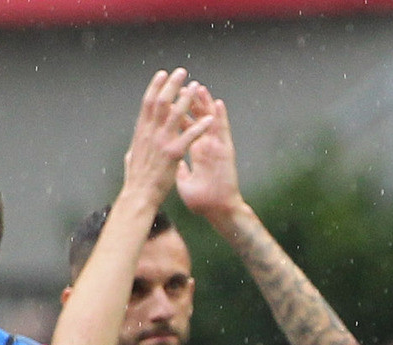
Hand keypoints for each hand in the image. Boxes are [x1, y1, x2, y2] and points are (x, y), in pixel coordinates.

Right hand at [121, 70, 210, 209]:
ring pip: (175, 114)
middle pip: (161, 102)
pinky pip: (189, 136)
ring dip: (186, 99)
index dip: (156, 86)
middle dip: (171, 85)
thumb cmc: (136, 179)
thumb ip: (136, 148)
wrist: (139, 194)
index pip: (148, 102)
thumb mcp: (132, 157)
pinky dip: (200, 126)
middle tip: (181, 72)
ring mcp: (161, 142)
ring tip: (196, 87)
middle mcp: (150, 132)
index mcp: (141, 131)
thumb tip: (133, 146)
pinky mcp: (172, 154)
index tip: (162, 74)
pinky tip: (210, 118)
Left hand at [173, 84, 245, 224]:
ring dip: (205, 104)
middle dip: (188, 101)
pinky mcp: (225, 153)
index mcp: (194, 152)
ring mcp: (216, 148)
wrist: (218, 212)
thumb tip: (172, 163)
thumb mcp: (183, 182)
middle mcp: (206, 146)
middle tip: (181, 84)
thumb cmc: (203, 202)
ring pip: (210, 120)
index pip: (183, 128)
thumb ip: (178, 170)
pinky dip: (221, 117)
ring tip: (199, 87)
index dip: (175, 112)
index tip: (167, 98)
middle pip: (196, 119)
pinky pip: (223, 132)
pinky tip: (218, 103)